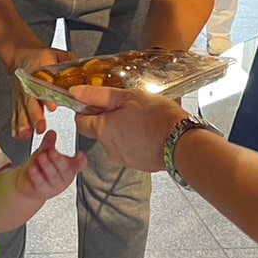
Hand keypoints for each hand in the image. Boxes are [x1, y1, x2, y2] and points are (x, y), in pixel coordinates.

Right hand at [7, 46, 75, 139]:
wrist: (22, 56)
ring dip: (25, 123)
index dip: (47, 97)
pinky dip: (16, 125)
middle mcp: (28, 85)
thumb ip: (69, 62)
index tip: (52, 107)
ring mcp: (22, 95)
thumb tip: (83, 71)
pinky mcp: (18, 102)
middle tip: (41, 127)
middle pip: (30, 102)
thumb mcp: (56, 55)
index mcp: (38, 72)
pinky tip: (19, 135)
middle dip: (36, 116)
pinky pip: (16, 114)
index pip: (42, 85)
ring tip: (28, 134)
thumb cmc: (41, 57)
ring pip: (22, 110)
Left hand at [13, 130, 85, 201]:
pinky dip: (36, 175)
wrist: (27, 182)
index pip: (78, 165)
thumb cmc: (40, 167)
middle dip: (58, 160)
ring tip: (41, 157)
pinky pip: (40, 183)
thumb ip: (49, 144)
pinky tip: (33, 168)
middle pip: (65, 170)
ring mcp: (54, 186)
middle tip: (52, 151)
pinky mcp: (43, 191)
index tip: (80, 155)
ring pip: (52, 176)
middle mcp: (63, 178)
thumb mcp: (45, 153)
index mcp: (69, 167)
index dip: (81, 161)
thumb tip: (52, 133)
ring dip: (47, 166)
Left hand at [72, 86, 188, 173]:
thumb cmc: (158, 118)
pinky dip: (135, 140)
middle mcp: (108, 148)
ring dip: (124, 129)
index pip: (80, 121)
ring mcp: (123, 158)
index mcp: (102, 130)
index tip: (96, 101)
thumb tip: (76, 92)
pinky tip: (149, 131)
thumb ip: (98, 95)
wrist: (182, 142)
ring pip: (116, 140)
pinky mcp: (138, 164)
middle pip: (100, 130)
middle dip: (110, 118)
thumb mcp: (127, 97)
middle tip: (127, 106)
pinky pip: (130, 149)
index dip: (86, 109)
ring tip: (143, 118)